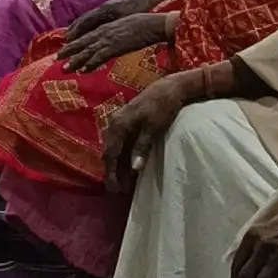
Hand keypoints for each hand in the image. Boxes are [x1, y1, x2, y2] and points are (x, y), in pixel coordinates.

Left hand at [59, 9, 171, 73]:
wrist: (153, 24)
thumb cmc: (143, 25)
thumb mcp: (125, 28)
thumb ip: (116, 34)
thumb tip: (112, 43)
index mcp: (106, 27)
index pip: (86, 36)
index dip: (74, 43)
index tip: (65, 49)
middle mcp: (104, 32)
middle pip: (82, 43)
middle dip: (69, 51)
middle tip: (56, 59)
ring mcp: (108, 39)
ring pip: (87, 51)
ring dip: (75, 60)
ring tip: (64, 68)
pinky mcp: (115, 46)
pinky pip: (100, 57)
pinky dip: (90, 64)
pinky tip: (83, 71)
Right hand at [98, 63, 221, 185]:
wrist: (169, 87)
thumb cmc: (162, 107)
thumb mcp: (153, 128)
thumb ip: (141, 147)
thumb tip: (133, 169)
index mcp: (119, 125)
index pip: (110, 154)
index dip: (111, 173)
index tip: (115, 188)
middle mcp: (114, 123)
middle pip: (109, 152)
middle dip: (112, 171)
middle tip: (117, 189)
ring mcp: (119, 121)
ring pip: (113, 147)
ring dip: (116, 163)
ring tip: (122, 179)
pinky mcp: (125, 120)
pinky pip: (118, 141)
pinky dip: (121, 154)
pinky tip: (127, 161)